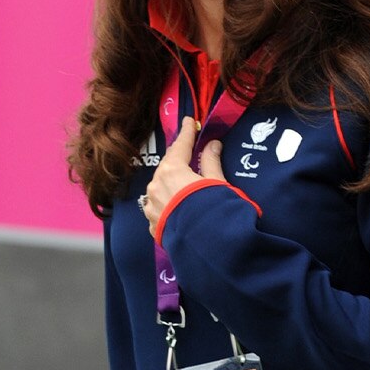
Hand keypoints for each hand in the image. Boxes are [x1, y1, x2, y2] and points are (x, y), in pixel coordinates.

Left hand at [142, 115, 226, 235]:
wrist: (205, 248)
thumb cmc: (214, 210)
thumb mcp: (217, 183)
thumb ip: (211, 163)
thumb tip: (213, 145)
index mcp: (172, 171)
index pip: (180, 146)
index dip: (187, 132)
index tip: (189, 121)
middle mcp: (156, 186)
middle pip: (167, 166)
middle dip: (176, 158)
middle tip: (185, 151)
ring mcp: (151, 208)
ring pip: (159, 188)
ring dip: (169, 183)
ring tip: (181, 183)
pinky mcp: (153, 226)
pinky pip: (159, 209)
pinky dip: (166, 204)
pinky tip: (175, 207)